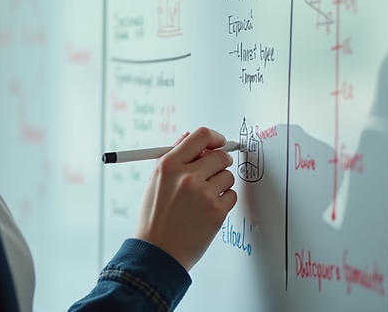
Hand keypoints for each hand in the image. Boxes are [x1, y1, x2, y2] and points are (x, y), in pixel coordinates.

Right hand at [134, 127, 237, 270]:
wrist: (159, 251)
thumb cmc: (155, 218)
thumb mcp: (155, 181)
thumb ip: (173, 156)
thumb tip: (188, 137)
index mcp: (169, 165)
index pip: (201, 136)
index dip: (214, 138)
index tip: (218, 143)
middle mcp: (187, 177)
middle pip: (219, 155)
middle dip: (220, 161)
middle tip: (214, 171)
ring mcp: (204, 194)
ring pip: (228, 175)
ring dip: (221, 182)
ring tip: (205, 196)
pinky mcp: (217, 211)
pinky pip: (232, 194)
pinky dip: (224, 199)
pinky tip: (209, 208)